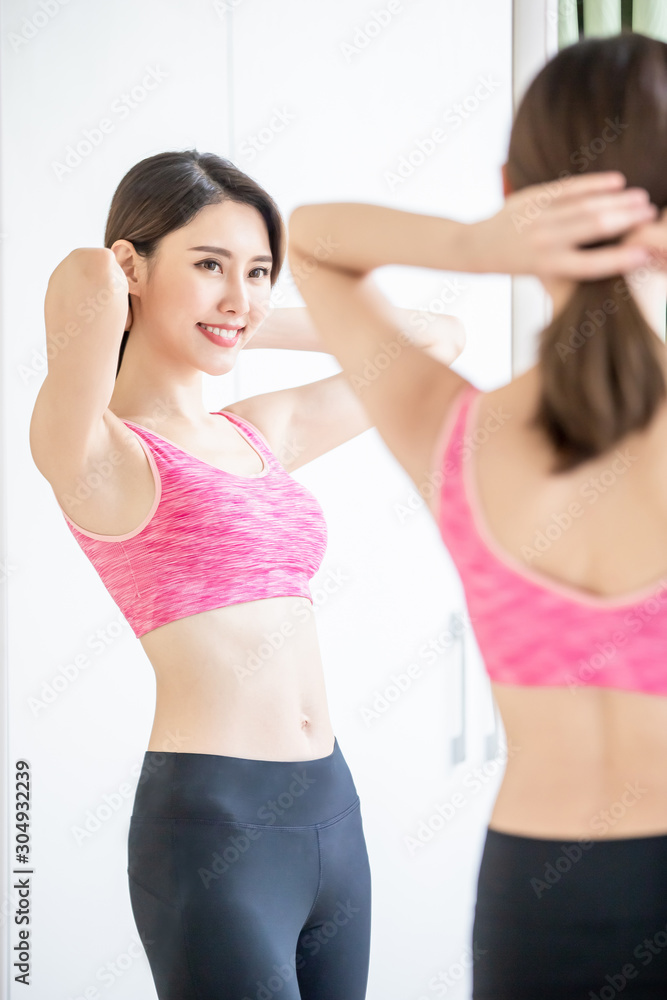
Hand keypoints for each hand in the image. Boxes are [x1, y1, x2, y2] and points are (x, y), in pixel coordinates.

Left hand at [471, 171, 657, 279]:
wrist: (479, 247)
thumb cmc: (521, 263)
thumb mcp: (544, 273)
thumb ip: (574, 264)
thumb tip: (617, 256)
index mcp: (548, 266)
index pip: (591, 265)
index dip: (620, 259)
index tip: (644, 252)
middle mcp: (543, 241)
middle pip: (593, 227)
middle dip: (626, 219)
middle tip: (650, 214)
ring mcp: (537, 217)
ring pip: (584, 204)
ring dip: (617, 199)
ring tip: (640, 197)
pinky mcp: (531, 198)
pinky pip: (568, 187)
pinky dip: (594, 183)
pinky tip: (617, 181)